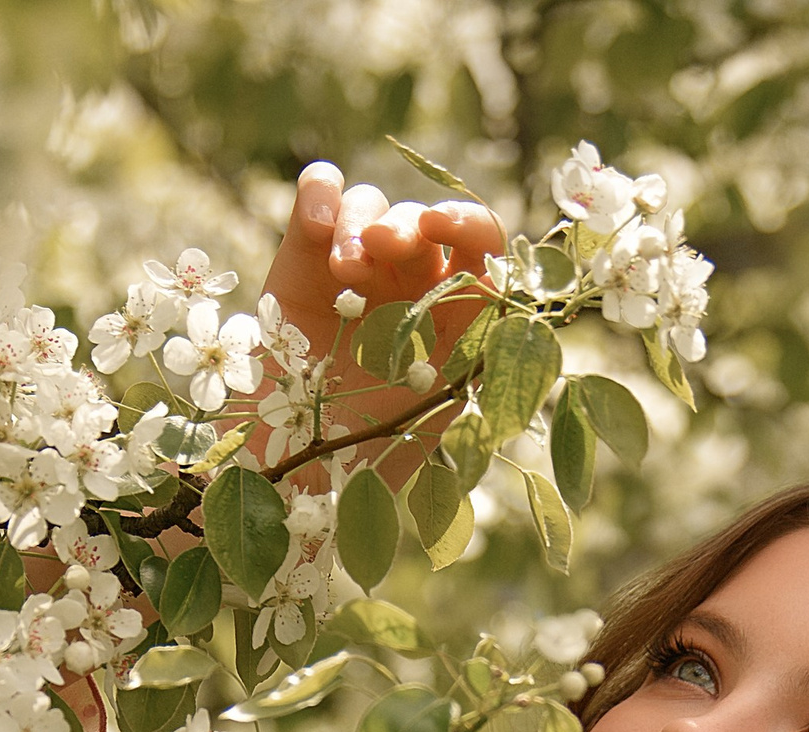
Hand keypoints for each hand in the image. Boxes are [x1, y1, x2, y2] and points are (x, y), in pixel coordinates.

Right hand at [259, 163, 503, 444]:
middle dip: (404, 228)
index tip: (441, 229)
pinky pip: (320, 191)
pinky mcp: (305, 254)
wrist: (298, 463)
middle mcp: (409, 279)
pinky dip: (321, 194)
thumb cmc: (374, 449)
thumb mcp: (437, 409)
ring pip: (371, 203)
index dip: (467, 223)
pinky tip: (319, 226)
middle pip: (418, 220)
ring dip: (360, 222)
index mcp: (451, 310)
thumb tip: (511, 309)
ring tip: (345, 272)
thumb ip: (474, 359)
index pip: (479, 243)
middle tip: (382, 250)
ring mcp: (358, 263)